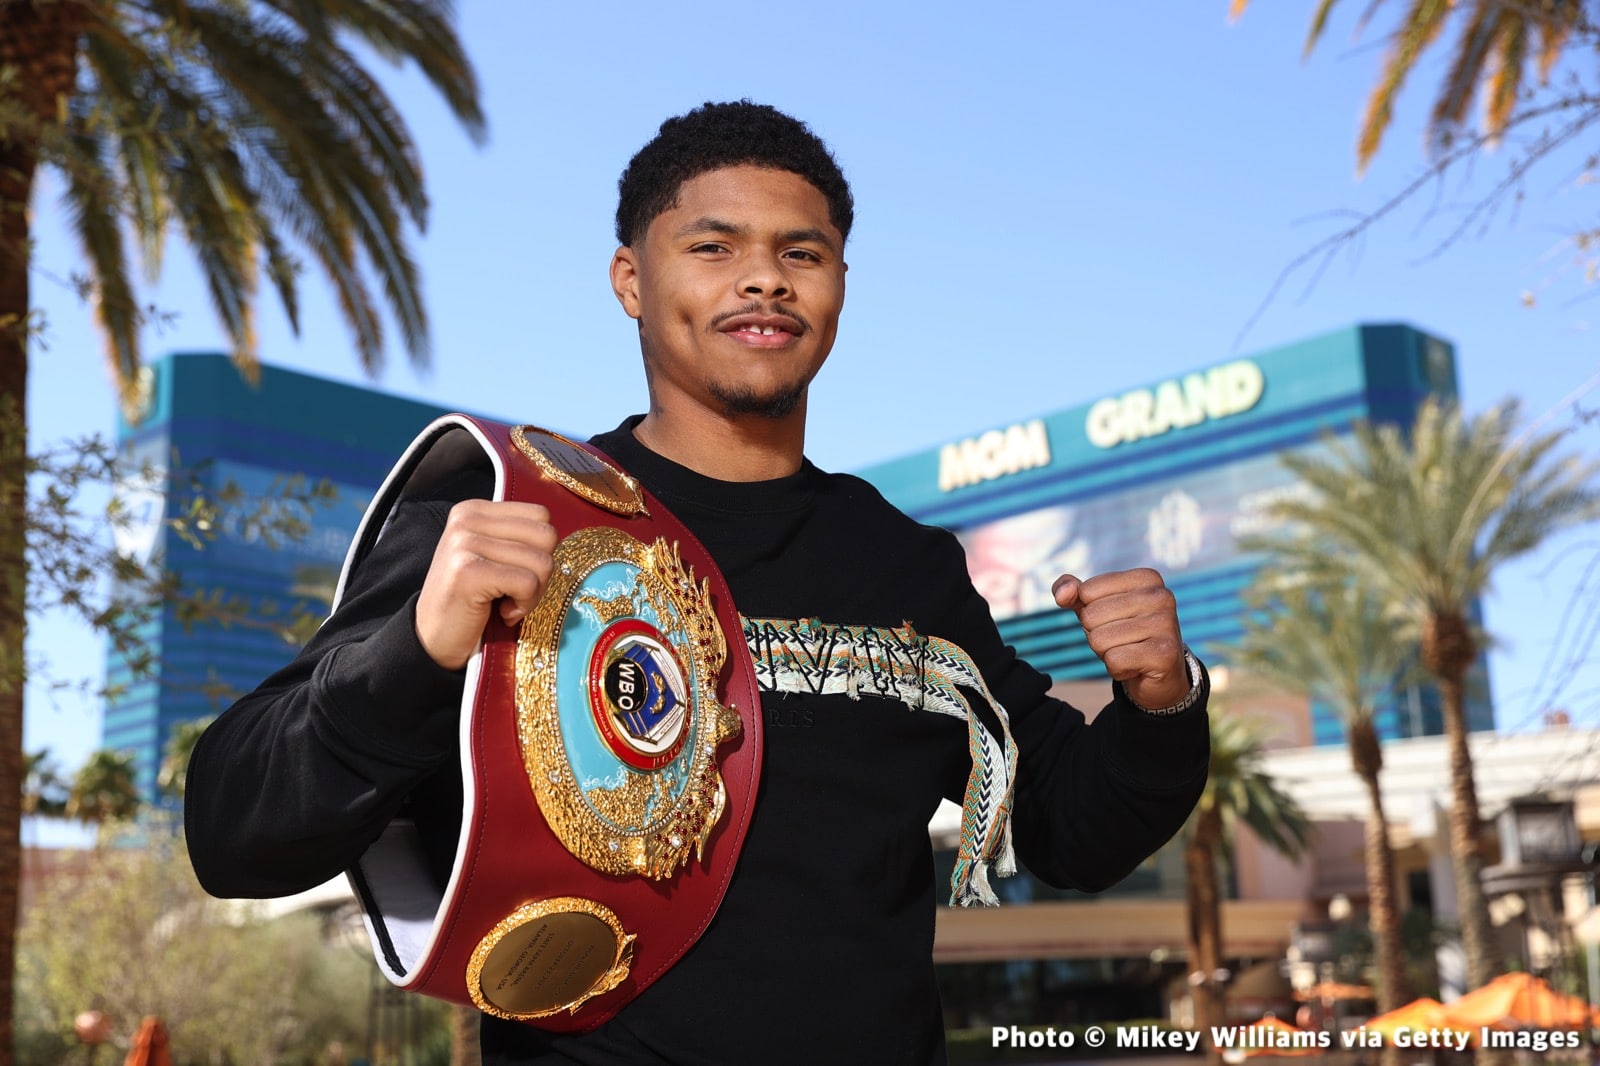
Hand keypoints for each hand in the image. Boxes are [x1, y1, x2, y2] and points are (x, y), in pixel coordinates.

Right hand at [415, 499, 557, 669]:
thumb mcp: (492, 556)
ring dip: (532, 593)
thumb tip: (557, 534)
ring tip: (506, 603)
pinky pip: (528, 583)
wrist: (431, 639)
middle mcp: (467, 519)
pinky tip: (502, 612)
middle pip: (546, 537)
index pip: (541, 516)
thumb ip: (518, 538)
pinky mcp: (469, 571)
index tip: (515, 573)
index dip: (540, 550)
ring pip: (542, 562)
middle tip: (515, 592)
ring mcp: (465, 543)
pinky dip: (524, 605)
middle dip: (541, 572)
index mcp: (474, 510)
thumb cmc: (469, 601)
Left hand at [1051, 568, 1190, 709]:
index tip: (1115, 621)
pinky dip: (1117, 669)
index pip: (1087, 591)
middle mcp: (1161, 596)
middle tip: (1122, 641)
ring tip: (1130, 653)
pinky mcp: (1164, 653)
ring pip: (1099, 640)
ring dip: (1107, 653)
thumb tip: (1063, 594)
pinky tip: (1136, 667)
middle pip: (1091, 616)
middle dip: (1097, 635)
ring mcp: (1166, 624)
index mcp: (1146, 578)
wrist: (1160, 674)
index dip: (1090, 613)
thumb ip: (1071, 593)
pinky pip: (1114, 660)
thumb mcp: (1093, 607)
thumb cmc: (1124, 634)